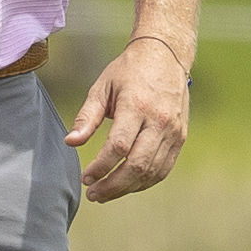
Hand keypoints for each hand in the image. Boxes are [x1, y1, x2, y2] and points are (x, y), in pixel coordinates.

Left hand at [65, 37, 191, 201]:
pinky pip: (164, 168)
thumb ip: (86, 117)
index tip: (85, 178)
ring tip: (105, 193)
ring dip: (127, 188)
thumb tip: (70, 142)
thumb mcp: (101, 88)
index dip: (101, 167)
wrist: (166, 56)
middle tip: (93, 195)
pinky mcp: (180, 137)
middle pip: (137, 165)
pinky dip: (145, 182)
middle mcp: (159, 120)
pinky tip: (127, 185)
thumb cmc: (127, 72)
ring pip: (152, 171)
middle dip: (113, 185)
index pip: (119, 146)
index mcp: (137, 106)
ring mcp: (173, 131)